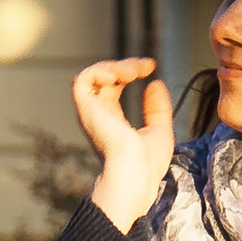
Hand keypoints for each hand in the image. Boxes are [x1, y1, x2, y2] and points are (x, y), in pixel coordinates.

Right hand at [73, 56, 175, 235]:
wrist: (134, 175)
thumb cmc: (146, 164)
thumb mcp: (159, 131)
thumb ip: (157, 108)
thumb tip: (155, 82)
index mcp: (112, 122)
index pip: (114, 88)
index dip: (130, 72)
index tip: (151, 67)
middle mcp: (98, 116)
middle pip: (104, 79)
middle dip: (125, 65)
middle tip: (146, 65)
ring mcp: (90, 113)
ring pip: (92, 76)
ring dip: (114, 66)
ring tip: (134, 71)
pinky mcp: (86, 109)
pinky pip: (82, 80)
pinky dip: (100, 71)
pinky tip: (120, 75)